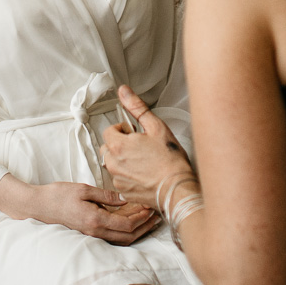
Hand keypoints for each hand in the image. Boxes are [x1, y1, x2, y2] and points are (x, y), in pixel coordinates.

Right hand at [23, 180, 159, 244]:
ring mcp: (92, 236)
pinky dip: (125, 233)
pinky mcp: (89, 234)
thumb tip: (126, 198)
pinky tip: (130, 223)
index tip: (151, 207)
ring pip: (121, 240)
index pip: (127, 225)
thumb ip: (106, 195)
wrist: (39, 206)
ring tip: (148, 220)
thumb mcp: (84, 189)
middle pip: (128, 237)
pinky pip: (112, 238)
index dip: (142, 218)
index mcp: (96, 220)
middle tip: (155, 216)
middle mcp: (95, 232)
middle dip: (144, 227)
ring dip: (137, 232)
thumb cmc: (59, 195)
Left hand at [103, 86, 194, 208]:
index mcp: (118, 145)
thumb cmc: (170, 160)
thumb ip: (137, 107)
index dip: (123, 130)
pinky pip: (120, 179)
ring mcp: (118, 179)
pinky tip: (144, 175)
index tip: (135, 134)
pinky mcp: (124, 192)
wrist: (177, 189)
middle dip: (121, 145)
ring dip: (123, 160)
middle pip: (108, 147)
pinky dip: (128, 176)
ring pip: (113, 164)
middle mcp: (113, 163)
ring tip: (144, 161)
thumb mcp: (156, 127)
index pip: (109, 131)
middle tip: (140, 147)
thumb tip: (124, 92)